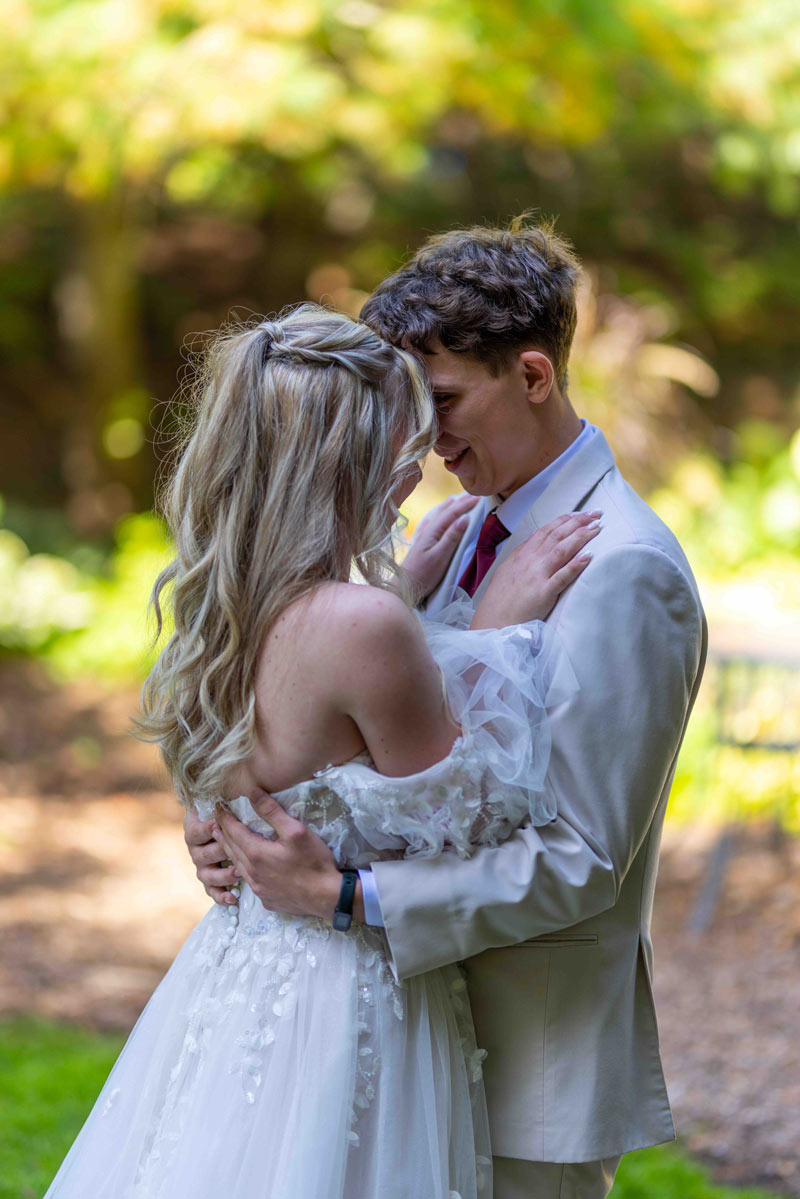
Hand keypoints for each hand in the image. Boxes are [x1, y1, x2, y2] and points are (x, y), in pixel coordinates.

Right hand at [183, 808, 238, 905]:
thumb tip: (243, 792)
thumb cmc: (228, 814)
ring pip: (207, 875)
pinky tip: (233, 898)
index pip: (195, 831)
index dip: (206, 829)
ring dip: (222, 874)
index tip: (218, 825)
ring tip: (238, 872)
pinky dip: (221, 896)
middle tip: (233, 849)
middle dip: (219, 852)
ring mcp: (201, 867)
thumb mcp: (223, 806)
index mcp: (194, 829)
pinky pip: (212, 892)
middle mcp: (195, 849)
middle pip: (202, 854)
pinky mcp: (209, 882)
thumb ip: (225, 803)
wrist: (226, 830)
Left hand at [213, 791, 363, 922]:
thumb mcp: (296, 831)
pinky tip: (246, 868)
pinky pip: (249, 881)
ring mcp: (258, 888)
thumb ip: (272, 812)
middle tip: (215, 822)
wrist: (327, 897)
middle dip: (222, 833)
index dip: (224, 817)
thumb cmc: (314, 862)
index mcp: (257, 853)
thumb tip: (253, 792)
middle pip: (231, 849)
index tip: (217, 806)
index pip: (233, 831)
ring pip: (237, 866)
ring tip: (223, 841)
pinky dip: (242, 869)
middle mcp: (252, 872)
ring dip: (229, 851)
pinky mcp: (267, 899)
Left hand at [402, 493, 479, 601]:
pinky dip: (438, 515)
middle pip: (445, 511)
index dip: (466, 504)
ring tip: (456, 499)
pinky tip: (437, 515)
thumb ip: (452, 536)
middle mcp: (427, 530)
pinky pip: (432, 522)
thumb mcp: (440, 556)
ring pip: (438, 515)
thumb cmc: (424, 574)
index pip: (452, 513)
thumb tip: (465, 518)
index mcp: (432, 531)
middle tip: (473, 495)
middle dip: (459, 502)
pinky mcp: (422, 543)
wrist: (404, 586)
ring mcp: (423, 535)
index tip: (479, 498)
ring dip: (448, 506)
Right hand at [471, 510, 600, 628]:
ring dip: (581, 536)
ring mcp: (537, 576)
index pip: (546, 530)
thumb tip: (534, 546)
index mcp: (521, 555)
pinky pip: (562, 576)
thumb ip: (522, 558)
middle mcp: (530, 561)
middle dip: (579, 522)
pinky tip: (589, 556)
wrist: (493, 622)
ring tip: (597, 528)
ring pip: (561, 549)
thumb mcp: (507, 571)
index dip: (565, 520)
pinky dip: (576, 565)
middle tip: (597, 514)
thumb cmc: (500, 601)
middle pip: (557, 535)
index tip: (580, 514)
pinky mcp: (543, 593)